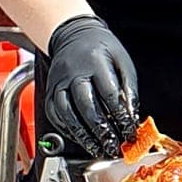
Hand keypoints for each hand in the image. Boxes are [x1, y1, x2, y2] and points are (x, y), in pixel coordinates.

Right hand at [43, 15, 139, 158]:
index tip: (129, 131)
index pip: (109, 94)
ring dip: (83, 135)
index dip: (120, 116)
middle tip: (113, 144)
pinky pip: (56, 115)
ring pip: (68, 114)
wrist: (73, 34)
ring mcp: (58, 83)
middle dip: (101, 129)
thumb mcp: (122, 61)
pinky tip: (81, 138)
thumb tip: (132, 114)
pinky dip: (68, 129)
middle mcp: (73, 73)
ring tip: (97, 147)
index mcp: (95, 62)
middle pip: (86, 106)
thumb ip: (128, 88)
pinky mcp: (50, 91)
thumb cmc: (101, 48)